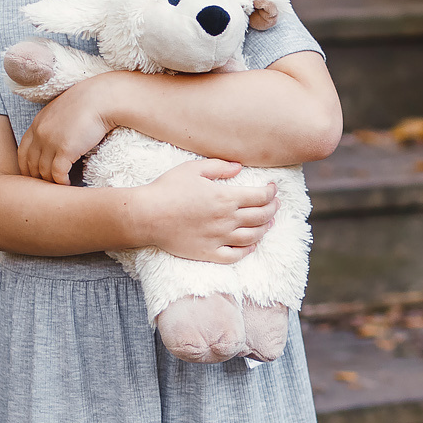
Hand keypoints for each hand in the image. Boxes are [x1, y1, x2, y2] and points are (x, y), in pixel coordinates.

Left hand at [17, 74, 120, 183]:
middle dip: (36, 178)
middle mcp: (40, 133)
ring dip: (51, 182)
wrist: (102, 98)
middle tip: (45, 187)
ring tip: (59, 187)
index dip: (25, 167)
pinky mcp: (65, 150)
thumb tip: (57, 138)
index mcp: (37, 123)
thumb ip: (54, 124)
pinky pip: (58, 174)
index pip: (22, 151)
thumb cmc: (88, 103)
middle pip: (31, 164)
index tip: (32, 176)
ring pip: (43, 171)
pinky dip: (62, 182)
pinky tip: (68, 184)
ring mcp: (50, 142)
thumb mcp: (63, 111)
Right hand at [130, 159, 279, 261]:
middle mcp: (227, 219)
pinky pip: (235, 255)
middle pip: (261, 217)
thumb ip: (220, 166)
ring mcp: (219, 238)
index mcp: (226, 197)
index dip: (272, 192)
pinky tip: (251, 245)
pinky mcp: (208, 253)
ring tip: (268, 223)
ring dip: (264, 229)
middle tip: (275, 205)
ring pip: (253, 237)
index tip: (273, 188)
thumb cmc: (167, 188)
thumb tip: (239, 168)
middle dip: (273, 209)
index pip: (261, 197)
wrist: (147, 215)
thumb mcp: (194, 168)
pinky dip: (247, 250)